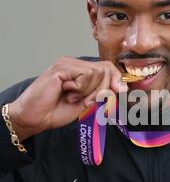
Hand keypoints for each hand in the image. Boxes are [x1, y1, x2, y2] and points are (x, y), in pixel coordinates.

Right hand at [8, 56, 126, 140]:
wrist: (35, 118)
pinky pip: (85, 75)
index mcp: (81, 71)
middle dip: (102, 89)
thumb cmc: (56, 111)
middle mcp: (74, 64)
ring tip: (72, 97)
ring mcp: (67, 64)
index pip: (107, 67)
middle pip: (105, 69)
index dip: (117, 79)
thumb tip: (121, 86)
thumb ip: (101, 93)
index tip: (120, 91)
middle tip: (86, 101)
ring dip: (89, 91)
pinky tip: (66, 92)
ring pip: (97, 73)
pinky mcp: (61, 68)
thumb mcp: (86, 102)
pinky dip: (80, 89)